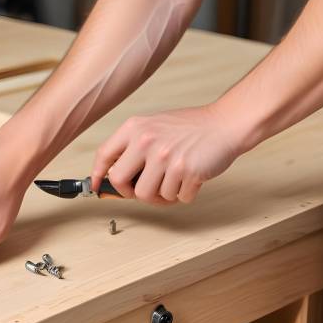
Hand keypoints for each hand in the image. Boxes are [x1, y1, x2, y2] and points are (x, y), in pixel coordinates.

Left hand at [91, 105, 243, 204]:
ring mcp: (166, 157)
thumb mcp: (154, 126)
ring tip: (176, 180)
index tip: (97, 186)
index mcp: (135, 128)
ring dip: (163, 195)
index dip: (97, 174)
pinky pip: (177, 198)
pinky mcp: (186, 171)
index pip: (105, 155)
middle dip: (131, 192)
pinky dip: (185, 194)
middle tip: (145, 190)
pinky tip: (192, 177)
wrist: (224, 124)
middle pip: (121, 182)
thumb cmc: (190, 128)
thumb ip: (134, 146)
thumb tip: (114, 175)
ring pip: (150, 196)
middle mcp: (147, 141)